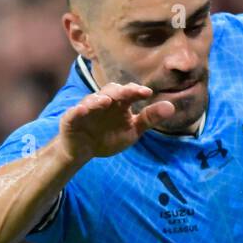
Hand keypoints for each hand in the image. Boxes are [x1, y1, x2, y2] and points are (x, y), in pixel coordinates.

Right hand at [57, 82, 174, 163]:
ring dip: (98, 99)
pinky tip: (82, 110)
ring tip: (106, 101)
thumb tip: (171, 106)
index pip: (129, 93)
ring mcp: (86, 109)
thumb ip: (149, 119)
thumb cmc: (109, 137)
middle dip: (119, 91)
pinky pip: (74, 112)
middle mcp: (103, 102)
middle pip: (110, 91)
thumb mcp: (132, 131)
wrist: (84, 151)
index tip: (147, 93)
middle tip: (128, 92)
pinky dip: (78, 110)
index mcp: (119, 103)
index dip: (136, 91)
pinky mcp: (71, 118)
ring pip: (92, 99)